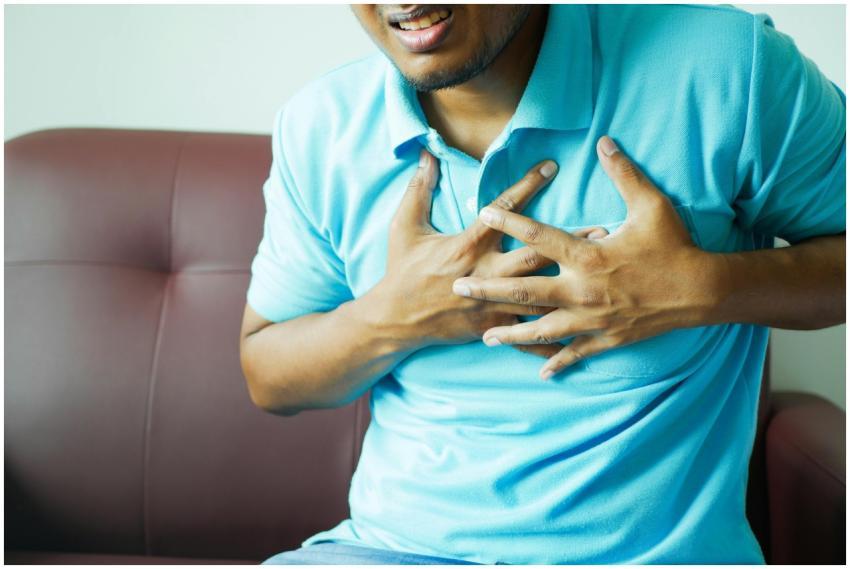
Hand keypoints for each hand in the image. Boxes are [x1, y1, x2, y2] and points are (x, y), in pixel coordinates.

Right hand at [366, 148, 606, 356]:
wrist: (394, 319)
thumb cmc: (401, 270)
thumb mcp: (404, 227)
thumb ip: (419, 190)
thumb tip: (427, 156)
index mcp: (467, 246)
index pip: (503, 211)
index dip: (527, 186)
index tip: (551, 166)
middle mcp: (485, 273)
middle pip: (535, 256)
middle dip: (569, 243)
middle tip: (602, 230)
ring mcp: (491, 303)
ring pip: (540, 294)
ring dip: (573, 284)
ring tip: (601, 274)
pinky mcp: (492, 326)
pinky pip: (527, 333)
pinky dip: (554, 336)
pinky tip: (582, 334)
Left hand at [451, 135, 716, 378]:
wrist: (701, 290)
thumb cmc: (674, 246)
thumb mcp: (651, 205)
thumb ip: (623, 173)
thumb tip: (605, 142)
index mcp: (587, 256)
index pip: (539, 236)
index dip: (509, 222)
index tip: (482, 214)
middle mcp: (582, 290)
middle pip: (524, 291)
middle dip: (488, 290)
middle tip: (458, 288)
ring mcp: (591, 319)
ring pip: (541, 330)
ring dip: (511, 334)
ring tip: (485, 337)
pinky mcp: (606, 338)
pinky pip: (575, 353)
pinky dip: (557, 363)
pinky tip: (539, 372)